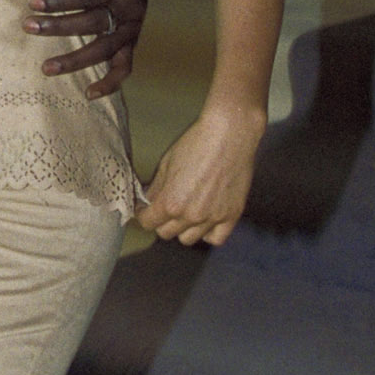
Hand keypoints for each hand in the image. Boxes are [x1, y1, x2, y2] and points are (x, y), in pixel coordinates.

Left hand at [25, 0, 147, 97]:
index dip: (62, 0)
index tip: (33, 1)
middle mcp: (132, 9)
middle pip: (93, 22)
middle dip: (58, 27)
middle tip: (28, 27)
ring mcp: (133, 30)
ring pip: (105, 50)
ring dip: (75, 61)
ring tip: (45, 68)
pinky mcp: (131, 46)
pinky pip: (124, 69)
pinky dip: (110, 83)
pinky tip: (88, 94)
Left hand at [135, 100, 266, 246]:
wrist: (230, 134)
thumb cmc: (197, 143)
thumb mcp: (167, 163)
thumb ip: (156, 188)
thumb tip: (147, 201)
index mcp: (171, 202)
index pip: (147, 223)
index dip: (143, 215)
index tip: (144, 210)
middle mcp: (190, 215)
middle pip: (166, 233)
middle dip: (161, 221)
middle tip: (165, 208)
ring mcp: (212, 218)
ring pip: (188, 239)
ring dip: (183, 228)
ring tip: (186, 213)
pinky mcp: (232, 215)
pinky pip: (216, 238)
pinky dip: (208, 232)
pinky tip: (206, 220)